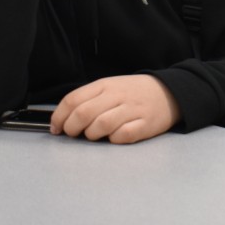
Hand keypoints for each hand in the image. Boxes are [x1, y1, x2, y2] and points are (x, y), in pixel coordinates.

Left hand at [51, 75, 180, 143]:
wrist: (169, 92)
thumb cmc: (133, 93)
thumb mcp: (110, 87)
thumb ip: (89, 99)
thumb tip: (64, 119)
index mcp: (105, 85)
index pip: (73, 99)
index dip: (59, 116)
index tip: (56, 128)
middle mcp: (117, 95)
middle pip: (84, 113)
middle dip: (72, 128)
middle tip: (73, 134)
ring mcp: (132, 110)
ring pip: (101, 125)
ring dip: (91, 134)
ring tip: (94, 135)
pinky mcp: (145, 125)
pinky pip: (123, 135)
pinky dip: (114, 139)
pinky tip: (114, 137)